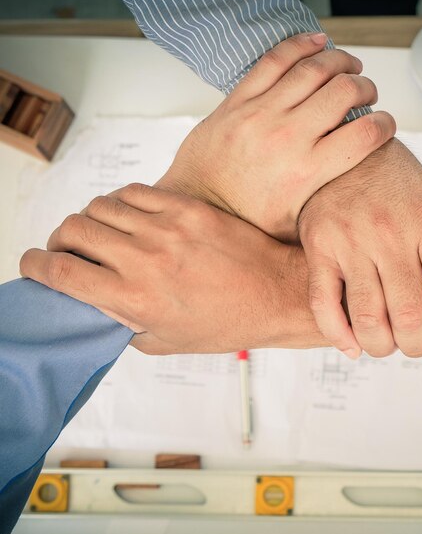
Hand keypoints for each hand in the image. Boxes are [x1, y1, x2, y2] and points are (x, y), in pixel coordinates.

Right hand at [19, 185, 322, 354]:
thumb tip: (97, 303)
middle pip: (72, 229)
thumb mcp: (167, 340)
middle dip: (60, 241)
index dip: (33, 265)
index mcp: (134, 298)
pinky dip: (123, 203)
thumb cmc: (227, 323)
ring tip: (107, 235)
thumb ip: (123, 322)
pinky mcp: (188, 208)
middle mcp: (144, 258)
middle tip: (72, 251)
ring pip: (101, 206)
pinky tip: (134, 218)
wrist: (276, 295)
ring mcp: (167, 228)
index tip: (32, 264)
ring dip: (92, 220)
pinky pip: (136, 193)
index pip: (59, 271)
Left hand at [158, 32, 394, 240]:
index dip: (386, 124)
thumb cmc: (248, 219)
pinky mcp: (239, 100)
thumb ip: (328, 217)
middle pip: (344, 92)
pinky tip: (318, 43)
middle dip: (366, 88)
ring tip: (350, 67)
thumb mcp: (295, 227)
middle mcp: (287, 138)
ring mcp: (261, 114)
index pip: (365, 135)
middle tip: (367, 93)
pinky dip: (302, 45)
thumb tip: (360, 221)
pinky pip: (275, 59)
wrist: (199, 204)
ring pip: (314, 69)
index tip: (386, 124)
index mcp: (307, 172)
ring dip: (341, 61)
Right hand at [299, 138, 421, 358]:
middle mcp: (389, 235)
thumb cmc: (392, 177)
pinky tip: (352, 345)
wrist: (344, 149)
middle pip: (409, 313)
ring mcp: (351, 243)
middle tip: (418, 344)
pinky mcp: (320, 249)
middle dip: (417, 344)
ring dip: (381, 346)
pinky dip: (339, 335)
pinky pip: (323, 304)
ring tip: (387, 344)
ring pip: (367, 317)